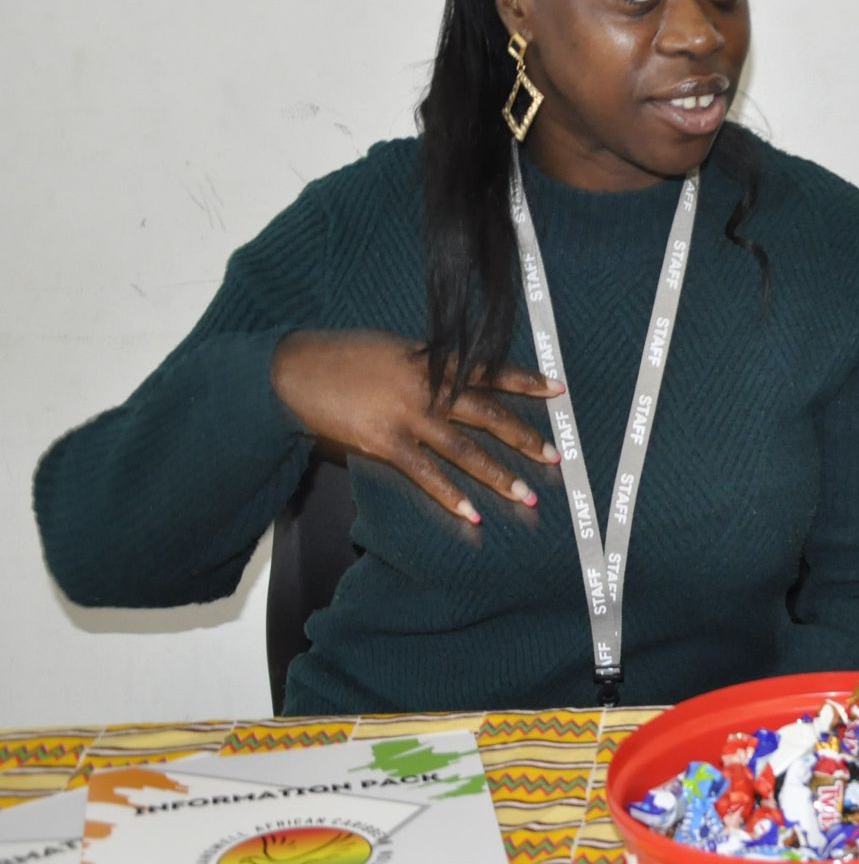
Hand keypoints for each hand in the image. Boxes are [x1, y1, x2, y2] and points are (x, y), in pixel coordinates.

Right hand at [271, 329, 560, 523]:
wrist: (294, 370)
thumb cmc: (343, 357)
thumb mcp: (395, 350)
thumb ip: (430, 366)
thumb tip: (458, 380)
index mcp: (433, 362)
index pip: (490, 372)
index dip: (526, 381)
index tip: (559, 389)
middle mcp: (428, 389)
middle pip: (488, 415)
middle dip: (524, 437)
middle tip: (555, 457)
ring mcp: (408, 417)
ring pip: (465, 450)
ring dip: (498, 475)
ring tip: (527, 494)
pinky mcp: (385, 443)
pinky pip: (425, 474)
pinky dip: (451, 495)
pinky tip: (472, 513)